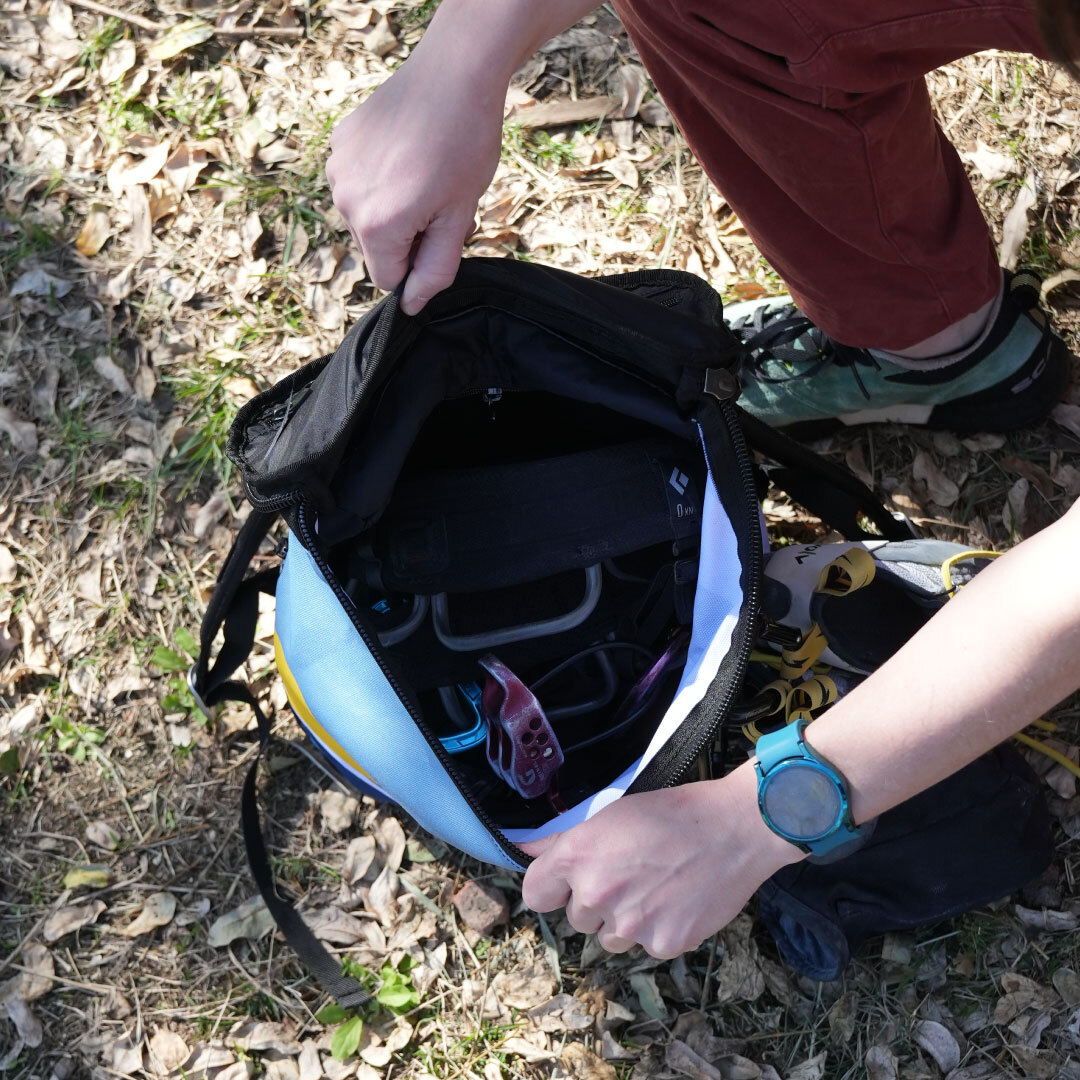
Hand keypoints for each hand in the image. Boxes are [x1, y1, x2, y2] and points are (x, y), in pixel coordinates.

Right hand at [327, 47, 503, 315]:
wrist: (453, 74)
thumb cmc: (465, 146)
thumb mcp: (459, 218)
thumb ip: (435, 270)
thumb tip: (411, 306)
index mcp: (377, 226)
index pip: (388, 279)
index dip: (418, 266)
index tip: (440, 236)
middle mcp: (345, 200)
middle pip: (374, 247)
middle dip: (405, 236)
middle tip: (440, 201)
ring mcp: (337, 169)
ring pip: (365, 215)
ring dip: (392, 207)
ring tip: (424, 173)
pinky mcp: (339, 143)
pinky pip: (357, 180)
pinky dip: (379, 176)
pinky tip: (406, 151)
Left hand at [519, 764, 803, 958]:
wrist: (734, 828)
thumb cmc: (673, 813)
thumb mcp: (612, 814)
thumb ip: (563, 839)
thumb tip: (522, 847)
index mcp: (578, 855)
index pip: (535, 893)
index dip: (552, 887)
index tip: (569, 882)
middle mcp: (596, 892)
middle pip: (577, 917)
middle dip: (598, 901)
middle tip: (632, 872)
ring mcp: (629, 923)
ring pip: (611, 937)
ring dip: (627, 919)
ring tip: (658, 885)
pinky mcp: (662, 944)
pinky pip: (647, 946)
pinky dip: (660, 929)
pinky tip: (679, 900)